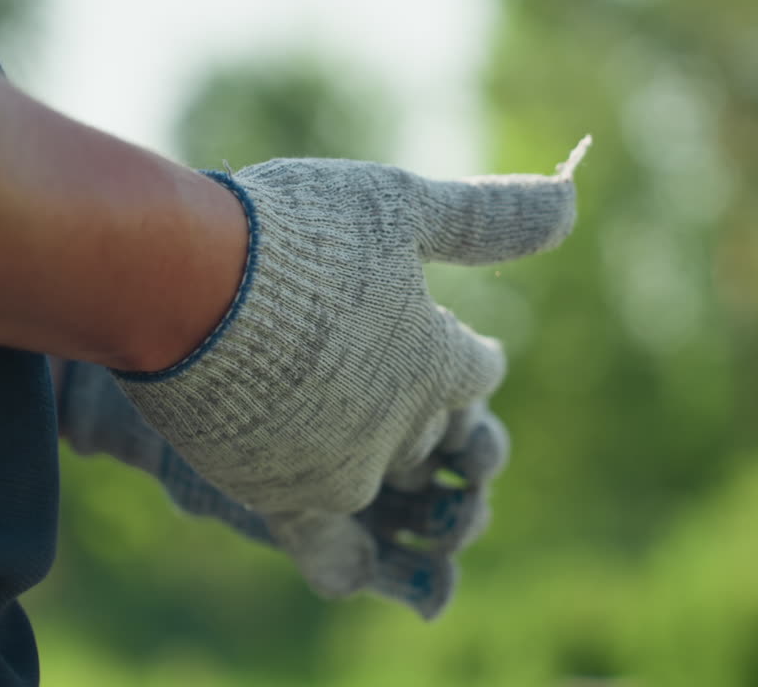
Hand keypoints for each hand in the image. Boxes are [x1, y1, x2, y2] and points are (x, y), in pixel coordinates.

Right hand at [115, 138, 588, 596]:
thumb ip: (487, 217)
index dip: (471, 356)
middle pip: (434, 431)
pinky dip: (344, 557)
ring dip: (384, 463)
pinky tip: (350, 554)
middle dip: (431, 411)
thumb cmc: (296, 235)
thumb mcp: (399, 207)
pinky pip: (328, 547)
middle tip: (407, 393)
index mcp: (440, 362)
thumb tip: (573, 201)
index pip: (478, 370)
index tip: (464, 348)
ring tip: (369, 448)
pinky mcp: (282, 496)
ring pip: (383, 478)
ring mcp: (343, 469)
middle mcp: (403, 428)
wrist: (184, 284)